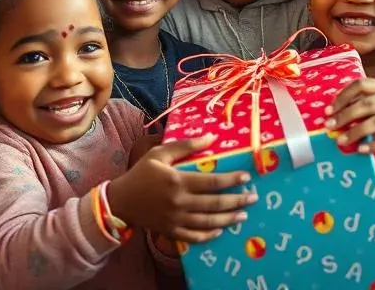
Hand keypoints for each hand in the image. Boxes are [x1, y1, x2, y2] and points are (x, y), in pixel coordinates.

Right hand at [107, 135, 257, 242]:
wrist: (121, 200)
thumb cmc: (142, 173)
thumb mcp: (160, 154)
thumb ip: (185, 146)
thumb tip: (211, 137)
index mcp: (178, 181)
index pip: (212, 182)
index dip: (231, 180)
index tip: (246, 177)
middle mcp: (179, 202)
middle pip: (214, 204)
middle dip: (237, 201)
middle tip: (253, 198)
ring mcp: (175, 219)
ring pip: (208, 222)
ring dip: (228, 219)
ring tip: (243, 215)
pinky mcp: (170, 231)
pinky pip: (193, 237)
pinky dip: (208, 235)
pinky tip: (220, 231)